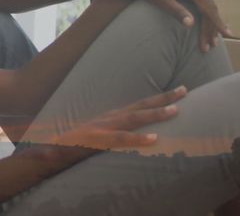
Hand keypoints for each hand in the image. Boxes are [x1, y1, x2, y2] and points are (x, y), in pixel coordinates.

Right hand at [51, 86, 186, 151]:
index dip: (159, 98)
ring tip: (175, 111)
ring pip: (134, 119)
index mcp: (112, 116)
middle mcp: (111, 117)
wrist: (53, 149)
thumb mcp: (101, 134)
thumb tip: (139, 133)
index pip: (140, 104)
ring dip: (155, 113)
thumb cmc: (78, 144)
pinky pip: (122, 139)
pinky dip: (138, 138)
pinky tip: (154, 139)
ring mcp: (105, 127)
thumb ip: (118, 132)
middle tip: (185, 90)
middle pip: (141, 105)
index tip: (179, 91)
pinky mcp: (99, 140)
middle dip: (164, 98)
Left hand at [117, 0, 232, 51]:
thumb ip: (176, 12)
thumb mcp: (161, 0)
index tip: (227, 35)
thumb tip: (191, 24)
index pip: (208, 7)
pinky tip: (206, 28)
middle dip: (211, 28)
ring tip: (211, 42)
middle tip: (211, 46)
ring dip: (209, 24)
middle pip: (209, 8)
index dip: (217, 23)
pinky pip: (201, 4)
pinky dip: (204, 16)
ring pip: (207, 6)